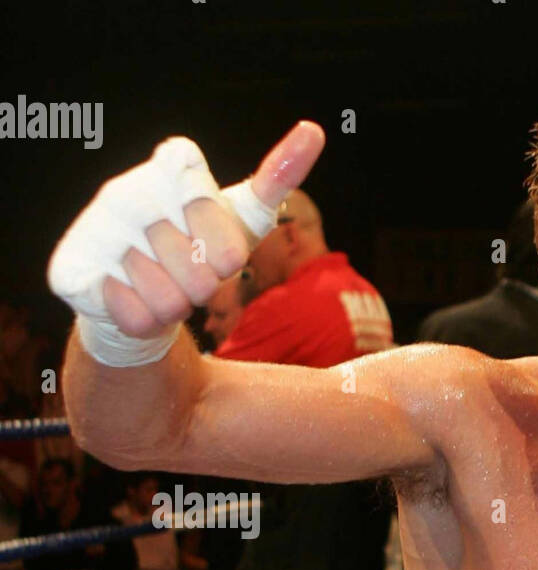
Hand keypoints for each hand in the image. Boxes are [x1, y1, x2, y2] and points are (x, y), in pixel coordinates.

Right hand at [48, 121, 323, 342]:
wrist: (144, 296)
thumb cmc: (201, 250)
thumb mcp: (243, 217)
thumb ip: (277, 176)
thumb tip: (314, 131)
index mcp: (169, 171)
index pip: (211, 207)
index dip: (218, 235)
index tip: (216, 240)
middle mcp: (126, 189)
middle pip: (201, 269)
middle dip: (205, 286)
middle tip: (190, 272)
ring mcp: (97, 229)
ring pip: (169, 298)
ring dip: (176, 305)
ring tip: (164, 286)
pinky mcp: (73, 268)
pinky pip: (136, 315)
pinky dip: (146, 320)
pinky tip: (134, 299)